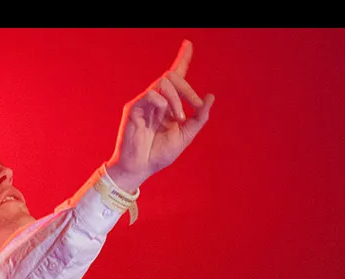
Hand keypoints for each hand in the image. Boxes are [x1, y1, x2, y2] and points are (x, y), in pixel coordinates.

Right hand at [105, 40, 214, 192]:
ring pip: (163, 83)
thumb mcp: (185, 136)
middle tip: (195, 108)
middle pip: (172, 76)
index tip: (189, 44)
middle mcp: (156, 100)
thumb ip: (198, 118)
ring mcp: (144, 103)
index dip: (183, 58)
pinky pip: (151, 95)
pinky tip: (164, 116)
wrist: (141, 168)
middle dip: (188, 89)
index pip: (176, 76)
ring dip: (177, 99)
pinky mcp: (134, 109)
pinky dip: (162, 103)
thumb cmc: (159, 153)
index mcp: (169, 104)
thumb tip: (210, 98)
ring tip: (179, 118)